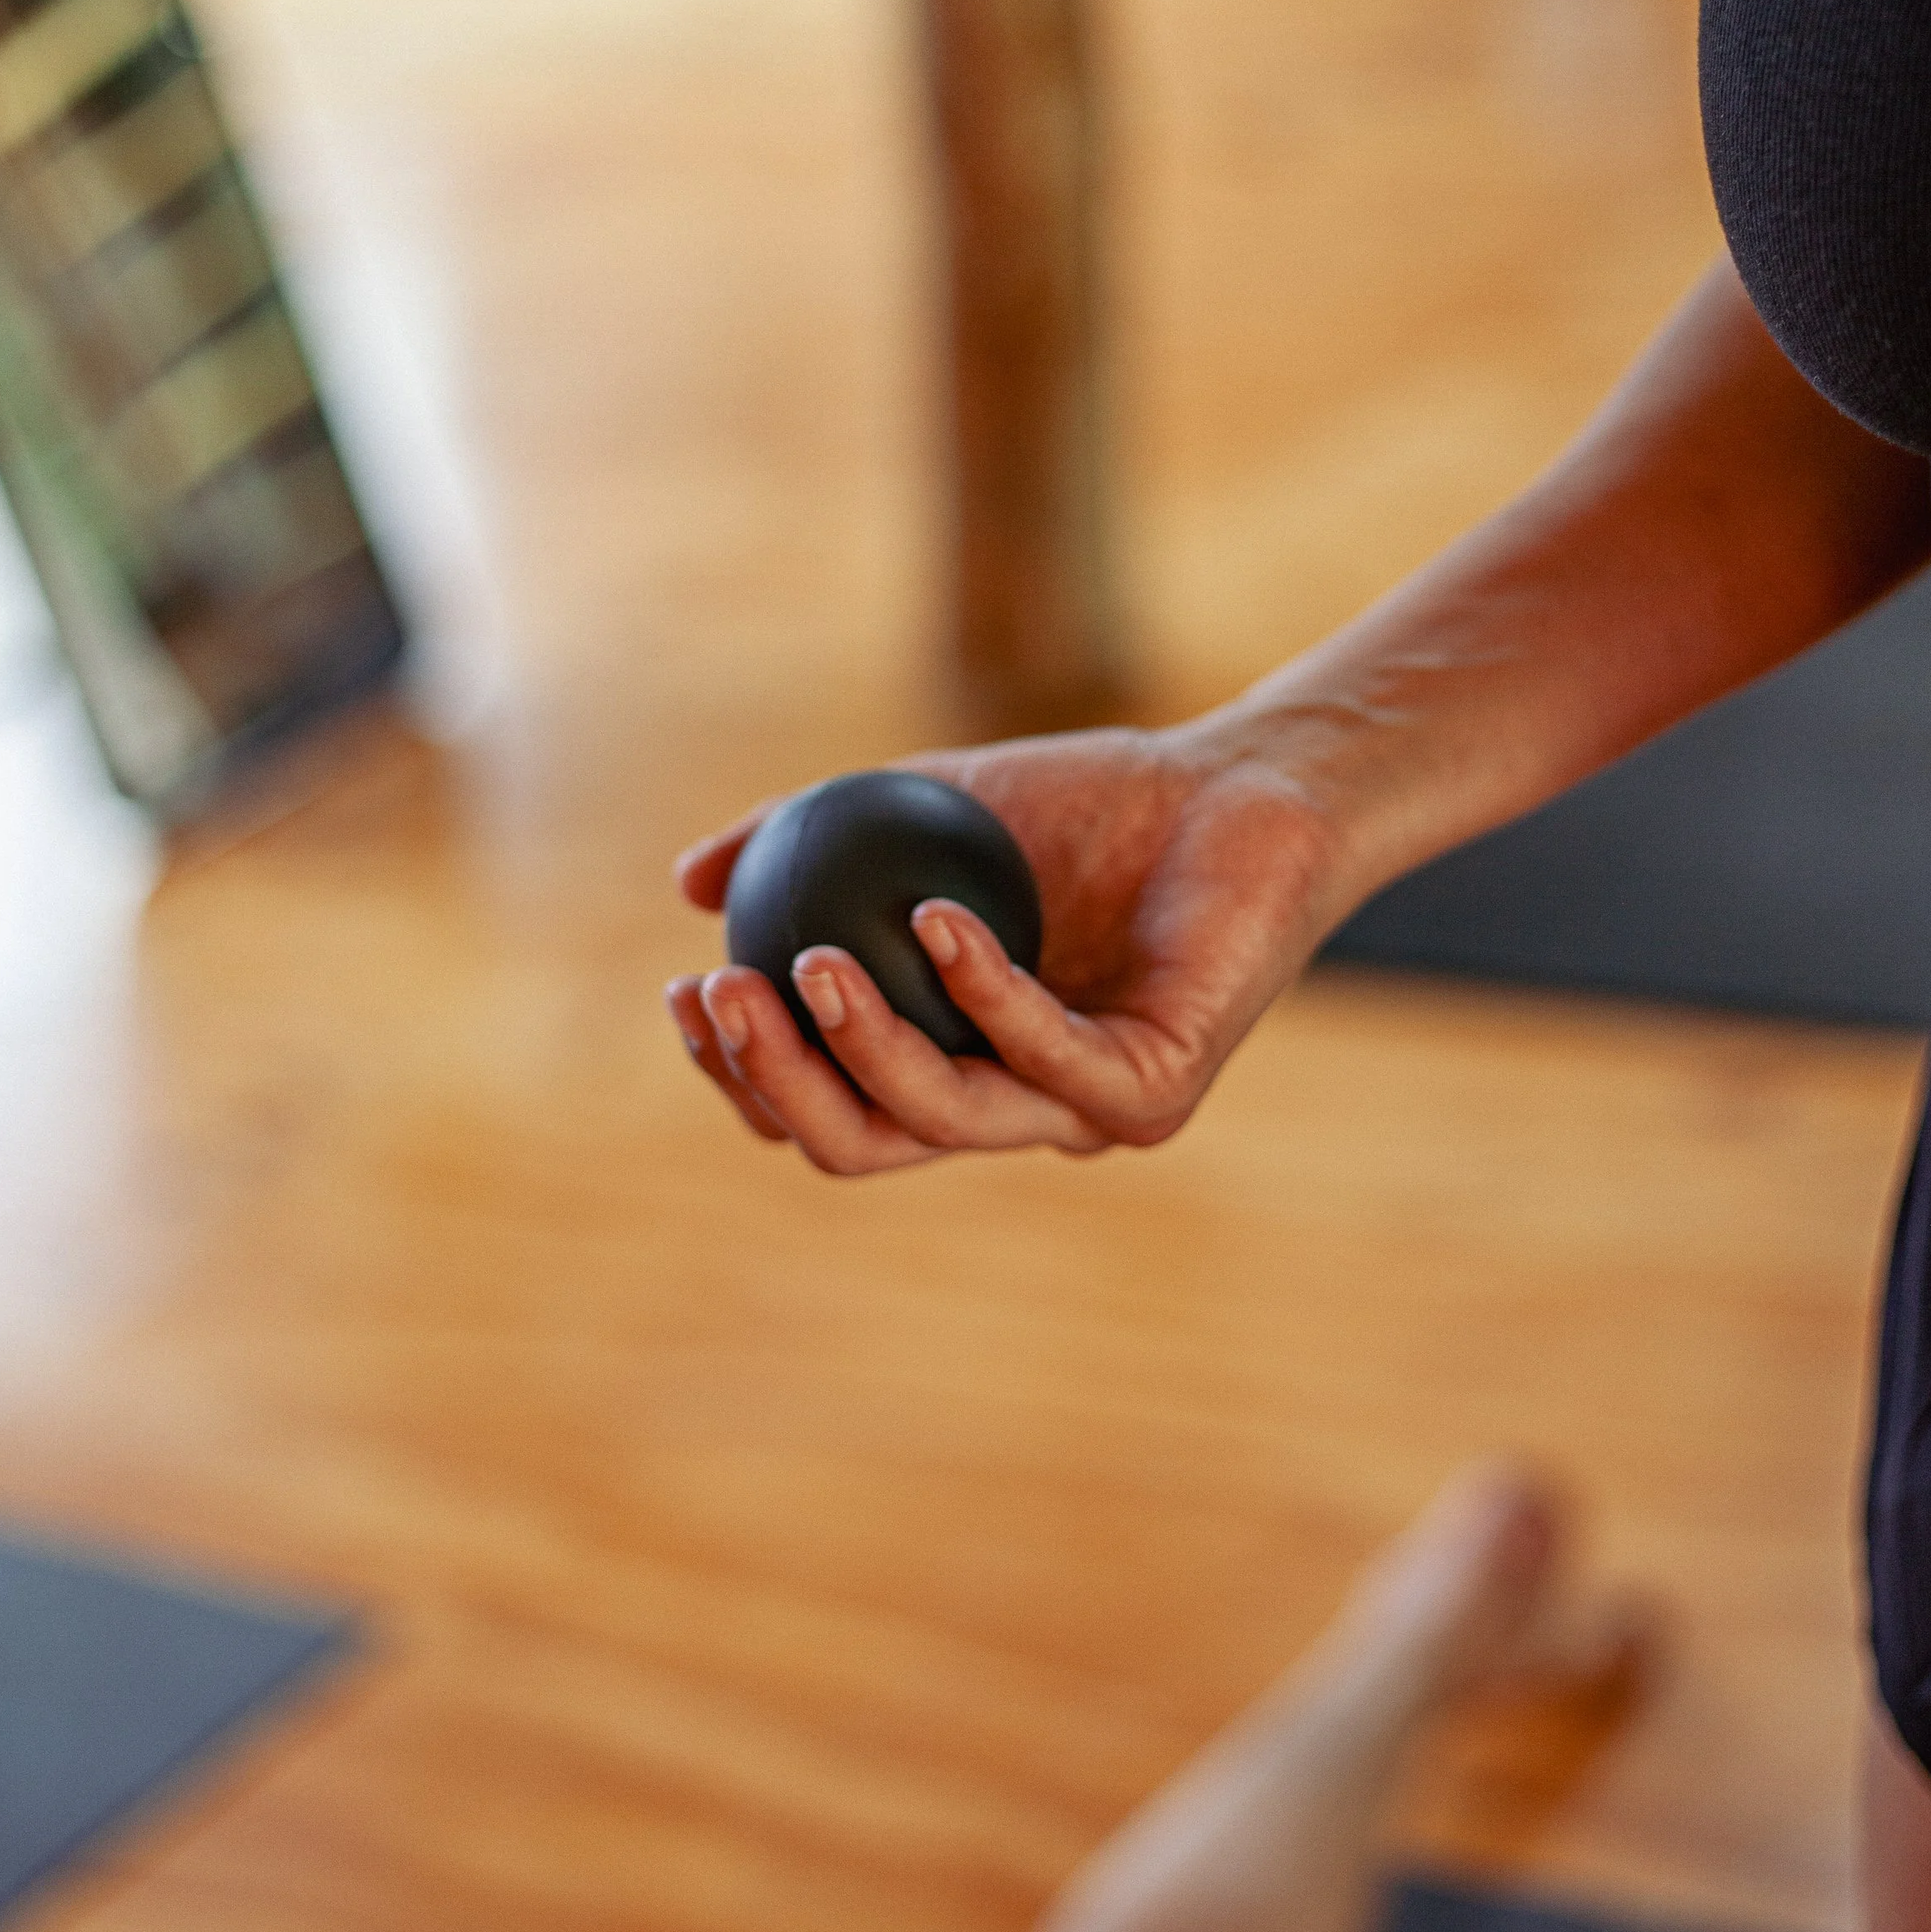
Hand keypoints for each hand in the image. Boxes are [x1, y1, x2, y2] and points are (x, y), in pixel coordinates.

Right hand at [666, 718, 1338, 1174]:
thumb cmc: (1092, 805)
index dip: (744, 1070)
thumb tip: (687, 881)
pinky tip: (936, 922)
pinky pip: (1053, 1061)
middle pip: (862, 1143)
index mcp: (950, 1065)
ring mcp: (1084, 1110)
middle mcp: (1011, 1107)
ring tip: (812, 960)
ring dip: (860, 1050)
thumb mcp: (924, 803)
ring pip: (944, 1120)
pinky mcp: (1158, 1088)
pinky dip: (985, 994)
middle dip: (774, 1084)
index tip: (689, 987)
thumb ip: (812, 838)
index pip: (825, 1107)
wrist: (1242, 788)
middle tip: (720, 991)